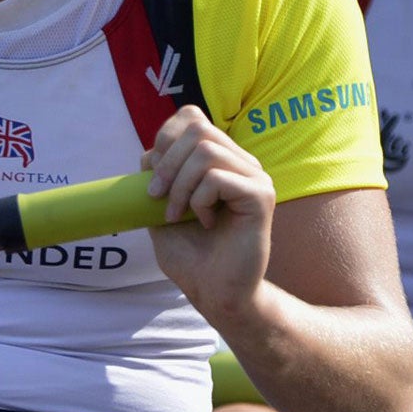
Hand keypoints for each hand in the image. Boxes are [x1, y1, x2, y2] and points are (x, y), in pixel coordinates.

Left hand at [142, 108, 274, 330]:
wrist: (215, 294)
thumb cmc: (193, 257)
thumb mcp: (160, 211)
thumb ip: (157, 178)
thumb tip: (150, 152)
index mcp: (221, 161)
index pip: (193, 118)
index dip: (166, 138)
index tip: (152, 177)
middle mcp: (241, 163)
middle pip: (198, 129)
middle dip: (167, 163)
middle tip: (156, 198)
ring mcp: (255, 178)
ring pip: (206, 150)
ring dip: (180, 185)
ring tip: (177, 215)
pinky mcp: (262, 197)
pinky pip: (218, 178)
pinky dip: (199, 200)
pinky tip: (205, 222)